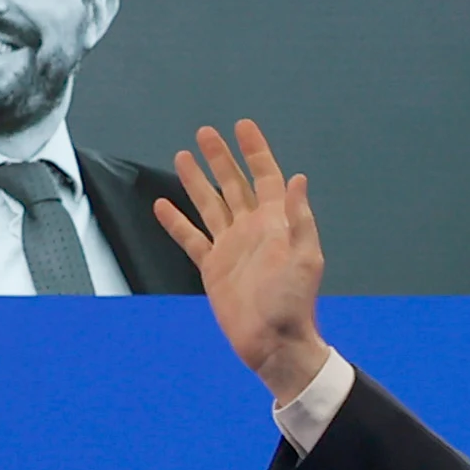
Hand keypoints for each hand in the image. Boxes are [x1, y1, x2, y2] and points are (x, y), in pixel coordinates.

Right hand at [156, 120, 333, 403]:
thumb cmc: (294, 304)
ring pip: (210, 204)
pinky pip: (191, 238)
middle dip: (221, 157)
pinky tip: (163, 205)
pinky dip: (176, 222)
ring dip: (197, 180)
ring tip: (183, 156)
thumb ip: (299, 218)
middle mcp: (251, 230)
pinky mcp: (213, 267)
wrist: (274, 343)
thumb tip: (298, 179)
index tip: (243, 127)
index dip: (255, 151)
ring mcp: (231, 247)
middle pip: (233, 184)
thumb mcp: (306, 258)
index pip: (265, 177)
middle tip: (206, 133)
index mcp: (275, 223)